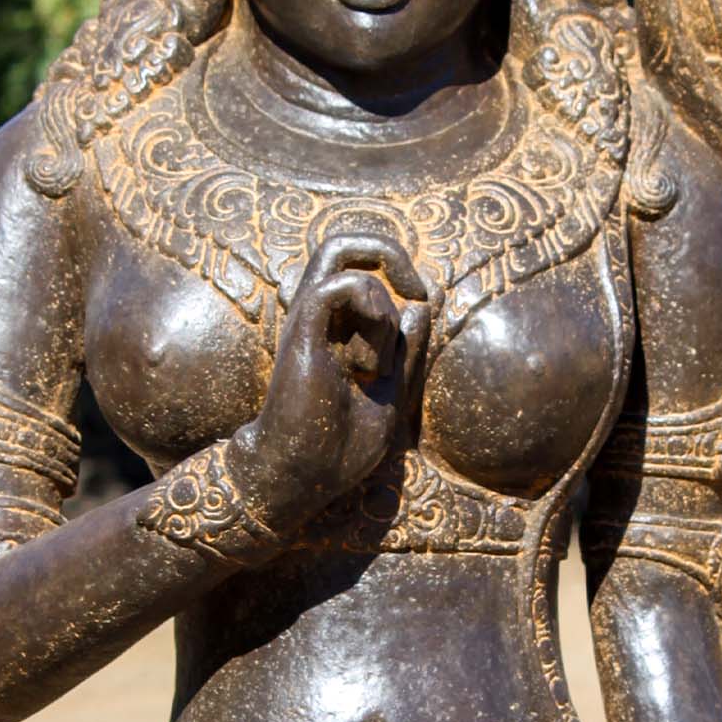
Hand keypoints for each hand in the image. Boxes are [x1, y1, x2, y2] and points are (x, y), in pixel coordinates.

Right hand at [236, 232, 430, 529]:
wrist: (300, 477)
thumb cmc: (338, 448)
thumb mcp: (389, 395)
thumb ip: (406, 353)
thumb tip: (421, 309)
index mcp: (337, 327)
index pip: (361, 265)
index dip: (398, 268)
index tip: (420, 301)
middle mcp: (318, 316)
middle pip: (341, 243)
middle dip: (388, 252)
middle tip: (414, 291)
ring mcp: (307, 321)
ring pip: (340, 257)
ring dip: (380, 306)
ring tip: (375, 363)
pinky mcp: (301, 332)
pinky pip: (337, 285)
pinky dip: (367, 310)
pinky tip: (365, 363)